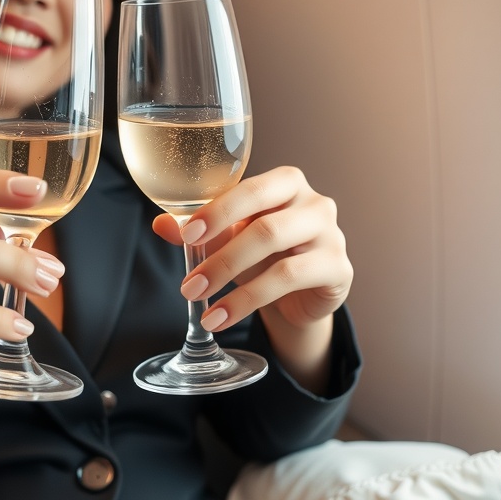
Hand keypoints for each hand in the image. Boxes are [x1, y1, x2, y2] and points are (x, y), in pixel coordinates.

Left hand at [153, 166, 351, 333]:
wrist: (301, 293)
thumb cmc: (263, 254)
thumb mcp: (229, 240)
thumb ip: (199, 231)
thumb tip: (161, 224)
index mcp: (285, 183)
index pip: (250, 190)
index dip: (217, 211)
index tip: (187, 235)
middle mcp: (314, 203)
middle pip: (265, 225)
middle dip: (221, 256)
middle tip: (189, 284)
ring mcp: (332, 235)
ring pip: (278, 254)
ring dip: (232, 280)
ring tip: (199, 302)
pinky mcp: (339, 269)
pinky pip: (290, 280)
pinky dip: (249, 300)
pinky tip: (223, 316)